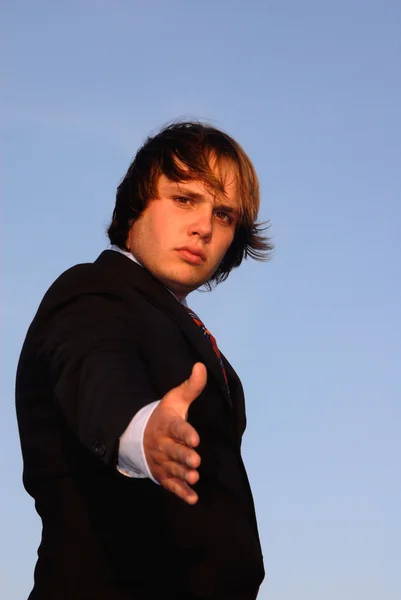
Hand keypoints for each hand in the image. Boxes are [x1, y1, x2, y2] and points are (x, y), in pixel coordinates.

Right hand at [143, 362, 205, 504]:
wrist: (139, 435)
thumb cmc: (164, 416)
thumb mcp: (175, 399)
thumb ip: (191, 386)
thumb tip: (202, 366)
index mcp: (168, 425)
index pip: (177, 428)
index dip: (186, 433)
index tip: (195, 438)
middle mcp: (163, 444)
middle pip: (174, 451)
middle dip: (184, 456)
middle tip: (195, 461)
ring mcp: (162, 461)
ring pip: (173, 469)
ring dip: (183, 475)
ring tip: (194, 478)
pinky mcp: (163, 475)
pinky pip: (171, 485)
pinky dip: (181, 492)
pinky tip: (193, 499)